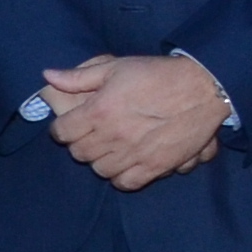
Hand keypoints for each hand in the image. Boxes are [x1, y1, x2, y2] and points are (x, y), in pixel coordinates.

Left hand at [40, 53, 229, 190]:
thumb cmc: (158, 74)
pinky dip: (121, 177)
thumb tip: (48, 76)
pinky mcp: (155, 166)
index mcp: (99, 111)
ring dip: (100, 160)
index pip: (62, 132)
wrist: (202, 88)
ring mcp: (134, 154)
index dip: (62, 128)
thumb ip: (78, 77)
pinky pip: (126, 183)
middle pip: (79, 153)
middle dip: (80, 143)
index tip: (70, 124)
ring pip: (100, 170)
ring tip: (109, 149)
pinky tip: (124, 164)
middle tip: (91, 135)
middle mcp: (113, 136)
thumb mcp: (115, 67)